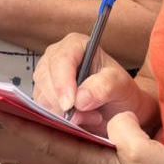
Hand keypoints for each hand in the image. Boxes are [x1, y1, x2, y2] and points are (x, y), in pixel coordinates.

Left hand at [0, 109, 163, 163]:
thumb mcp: (143, 153)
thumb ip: (121, 131)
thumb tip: (110, 117)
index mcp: (90, 163)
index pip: (48, 141)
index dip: (23, 125)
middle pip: (51, 139)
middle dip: (27, 121)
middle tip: (4, 101)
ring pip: (65, 139)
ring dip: (46, 121)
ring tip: (25, 103)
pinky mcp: (111, 161)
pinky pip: (83, 140)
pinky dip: (70, 125)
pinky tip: (68, 113)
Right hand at [32, 33, 148, 133]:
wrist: (118, 107)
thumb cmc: (120, 91)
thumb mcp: (121, 86)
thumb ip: (104, 87)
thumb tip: (80, 98)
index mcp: (76, 44)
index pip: (61, 60)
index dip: (62, 82)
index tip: (70, 104)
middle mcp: (57, 57)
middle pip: (46, 78)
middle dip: (63, 102)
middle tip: (90, 114)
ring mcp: (47, 76)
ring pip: (42, 96)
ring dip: (64, 113)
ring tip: (91, 115)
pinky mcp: (43, 94)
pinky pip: (43, 109)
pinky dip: (60, 119)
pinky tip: (80, 118)